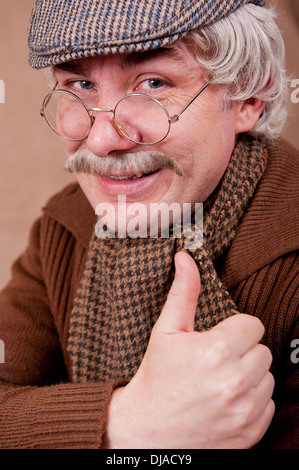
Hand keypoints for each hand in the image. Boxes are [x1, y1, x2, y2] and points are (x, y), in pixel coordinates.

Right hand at [102, 252, 274, 448]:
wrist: (146, 430)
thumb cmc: (156, 376)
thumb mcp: (166, 331)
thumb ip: (183, 292)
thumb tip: (186, 257)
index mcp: (217, 350)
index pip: (253, 325)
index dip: (235, 330)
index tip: (218, 339)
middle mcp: (236, 381)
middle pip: (263, 350)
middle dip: (243, 352)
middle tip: (216, 361)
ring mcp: (245, 410)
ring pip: (268, 377)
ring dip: (250, 376)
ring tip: (221, 381)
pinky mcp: (250, 432)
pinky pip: (269, 404)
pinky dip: (253, 402)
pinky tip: (227, 401)